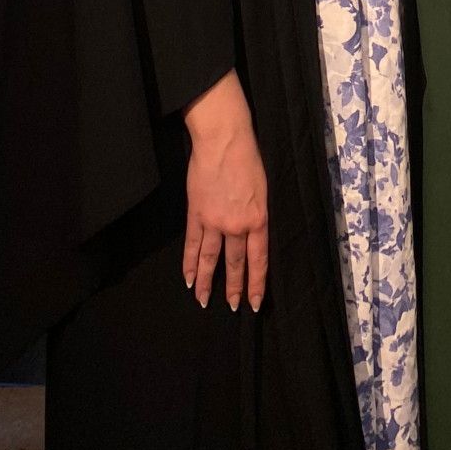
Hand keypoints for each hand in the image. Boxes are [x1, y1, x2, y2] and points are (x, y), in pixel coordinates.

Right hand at [182, 70, 267, 311]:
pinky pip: (191, 245)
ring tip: (203, 301)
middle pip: (234, 264)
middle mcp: (236, 227)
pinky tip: (187, 278)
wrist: (224, 141)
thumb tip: (252, 232)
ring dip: (206, 283)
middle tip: (231, 308)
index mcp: (258, 220)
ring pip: (209, 260)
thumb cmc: (248, 158)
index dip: (256, 283)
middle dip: (233, 288)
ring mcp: (213, 223)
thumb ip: (257, 214)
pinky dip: (188, 263)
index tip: (254, 303)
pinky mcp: (196, 215)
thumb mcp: (263, 189)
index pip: (258, 260)